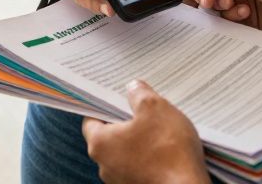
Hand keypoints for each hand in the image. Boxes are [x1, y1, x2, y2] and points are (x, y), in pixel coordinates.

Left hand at [82, 80, 208, 183]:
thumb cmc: (168, 151)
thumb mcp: (155, 108)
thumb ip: (140, 94)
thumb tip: (134, 88)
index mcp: (100, 143)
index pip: (92, 120)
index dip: (106, 106)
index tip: (119, 97)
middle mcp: (105, 166)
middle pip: (111, 136)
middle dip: (128, 123)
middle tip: (146, 110)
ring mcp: (121, 181)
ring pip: (128, 153)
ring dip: (142, 142)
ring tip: (163, 130)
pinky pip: (142, 168)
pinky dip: (151, 159)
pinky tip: (169, 151)